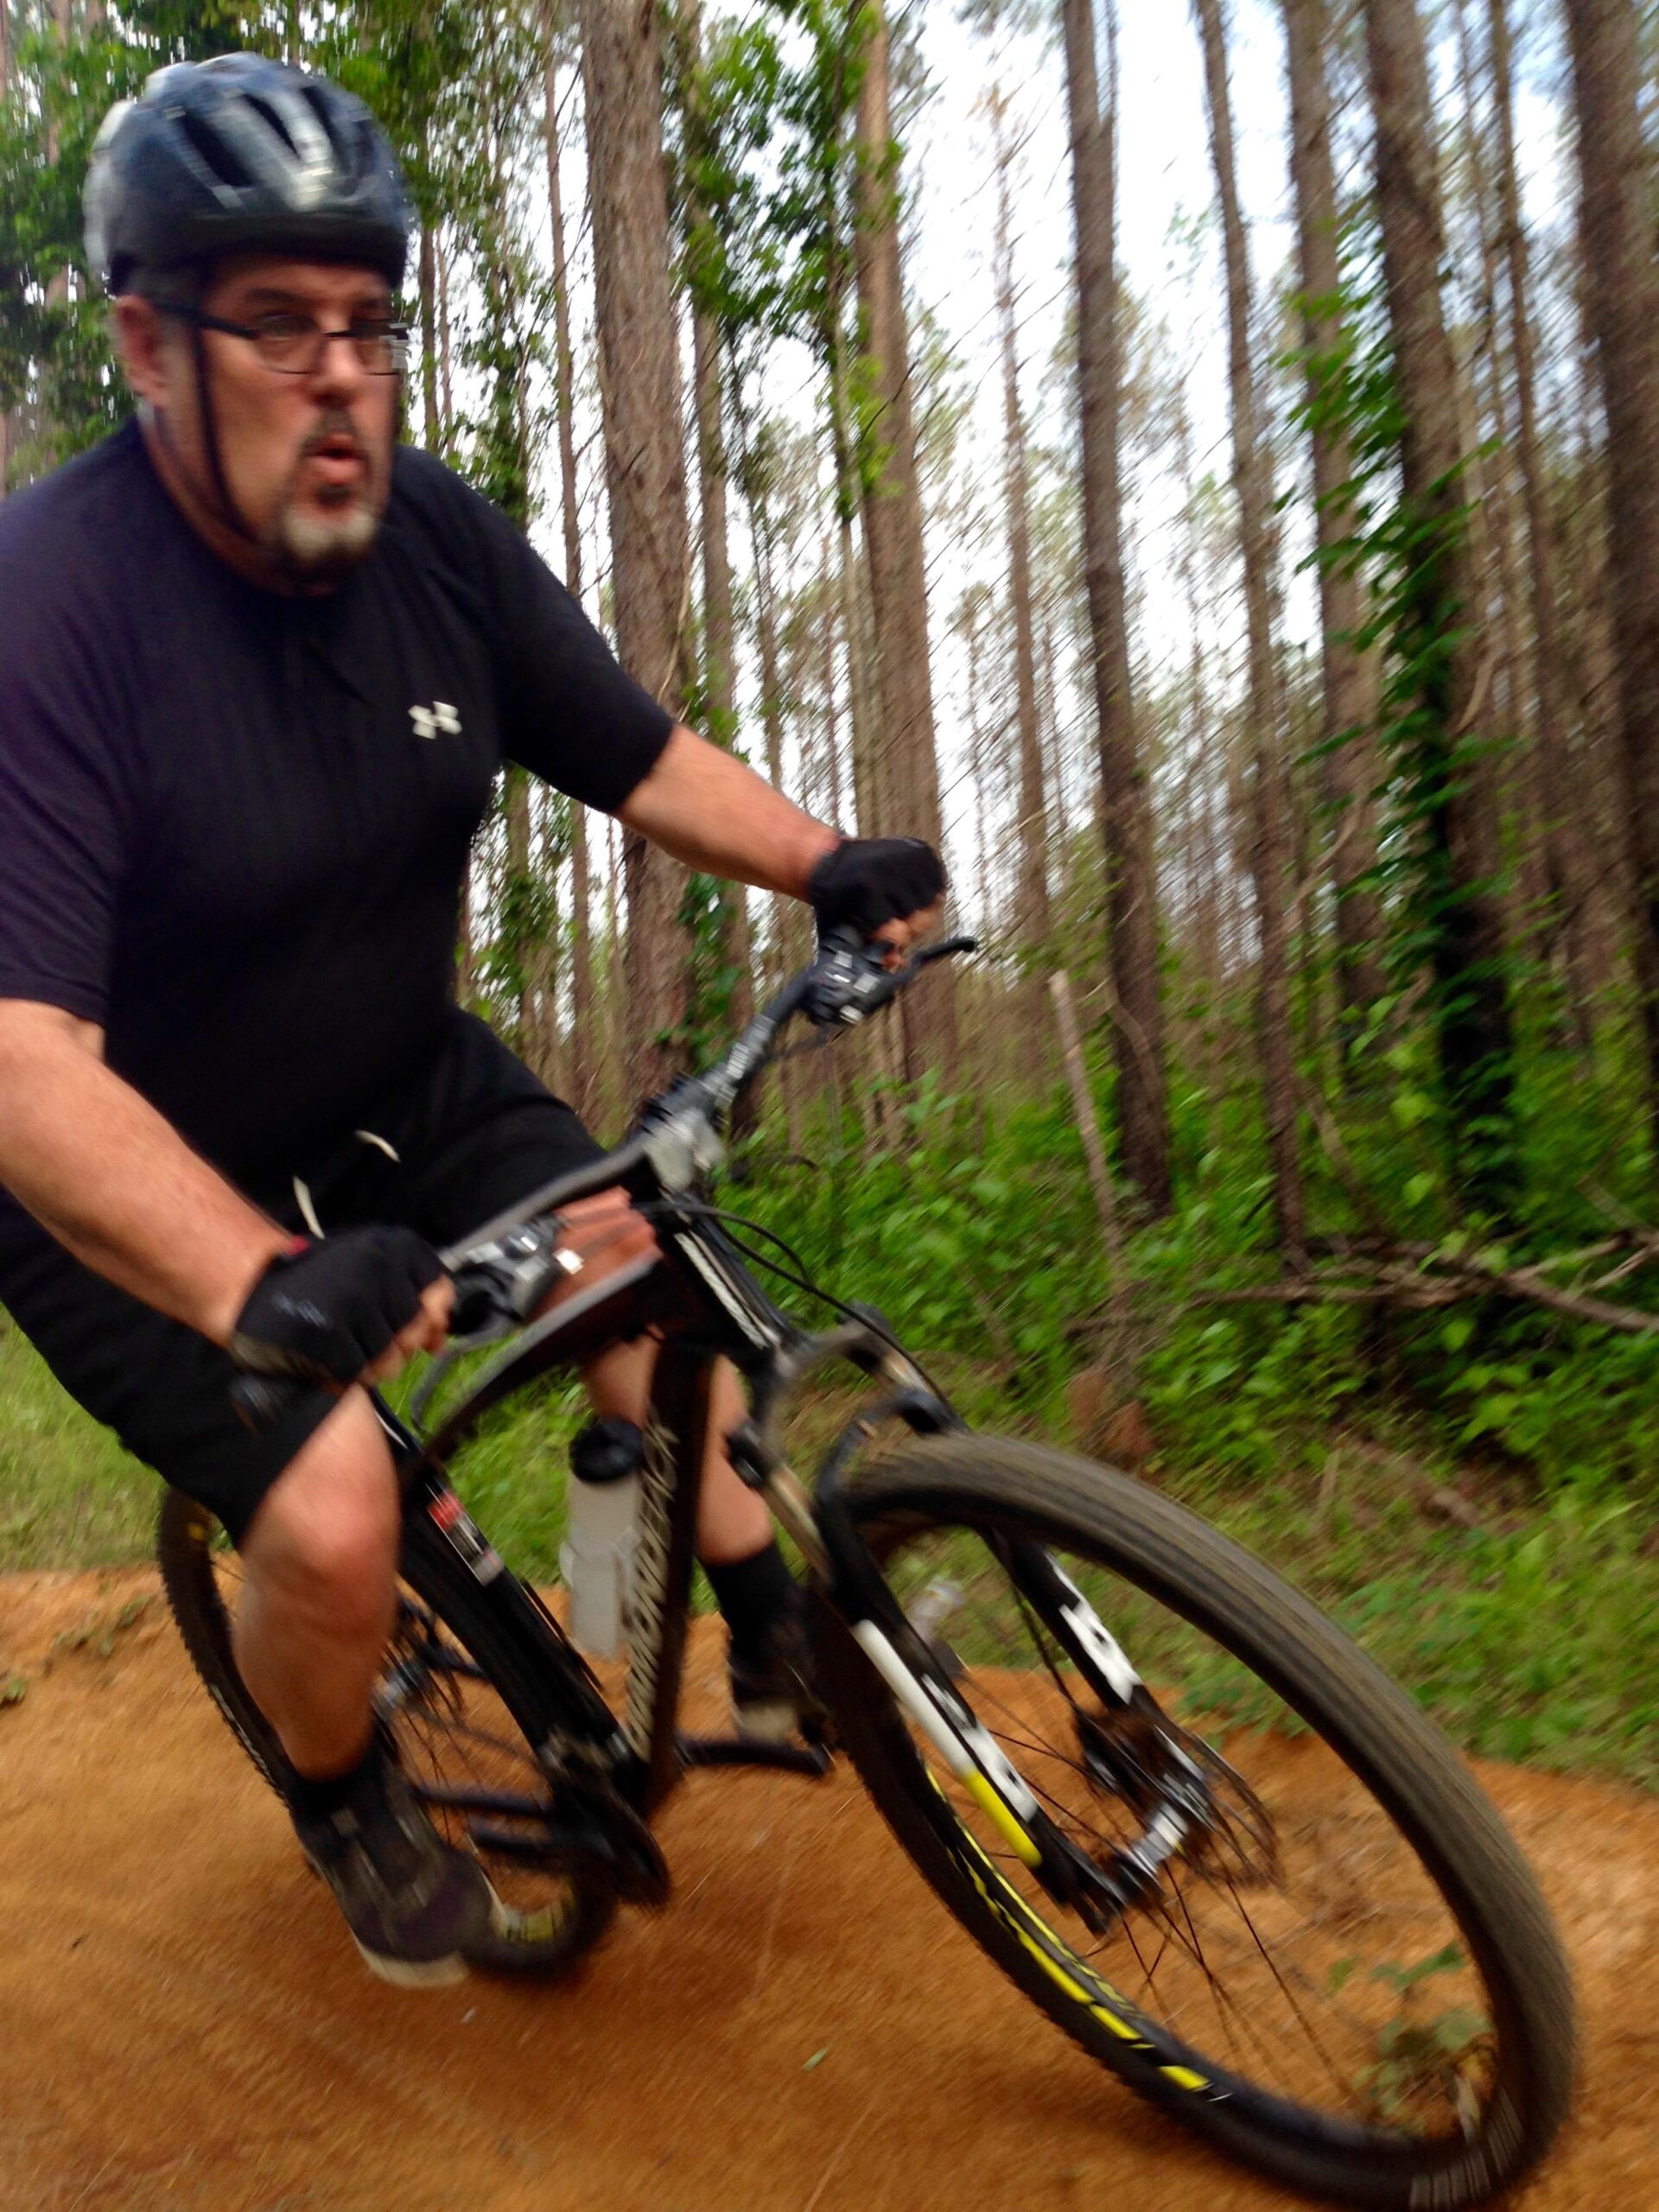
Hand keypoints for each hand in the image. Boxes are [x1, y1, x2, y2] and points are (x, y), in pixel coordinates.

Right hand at [227, 1227, 451, 1390]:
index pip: (440, 1290)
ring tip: (339, 1347)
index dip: (433, 1318)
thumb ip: (407, 1297)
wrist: (247, 1288)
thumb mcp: (365, 1273)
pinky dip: (339, 1377)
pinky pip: (355, 1373)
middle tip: (359, 1337)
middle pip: (413, 1332)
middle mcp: (375, 1267)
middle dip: (392, 1347)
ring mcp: (351, 1299)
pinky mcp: (328, 1332)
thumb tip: (440, 1337)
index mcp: (390, 1247)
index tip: (419, 1330)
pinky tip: (323, 1360)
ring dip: (366, 1366)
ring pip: (388, 1358)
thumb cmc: (311, 1284)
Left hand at [806, 837, 945, 965]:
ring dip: (920, 912)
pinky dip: (928, 895)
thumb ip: (867, 948)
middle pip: (920, 920)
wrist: (834, 860)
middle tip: (891, 923)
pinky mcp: (922, 850)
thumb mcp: (842, 928)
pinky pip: (939, 885)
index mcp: (868, 886)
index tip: (880, 938)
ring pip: (934, 904)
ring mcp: (909, 856)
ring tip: (900, 908)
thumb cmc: (837, 899)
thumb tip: (897, 963)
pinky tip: (909, 895)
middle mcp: (891, 867)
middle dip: (909, 929)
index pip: (896, 932)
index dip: (890, 941)